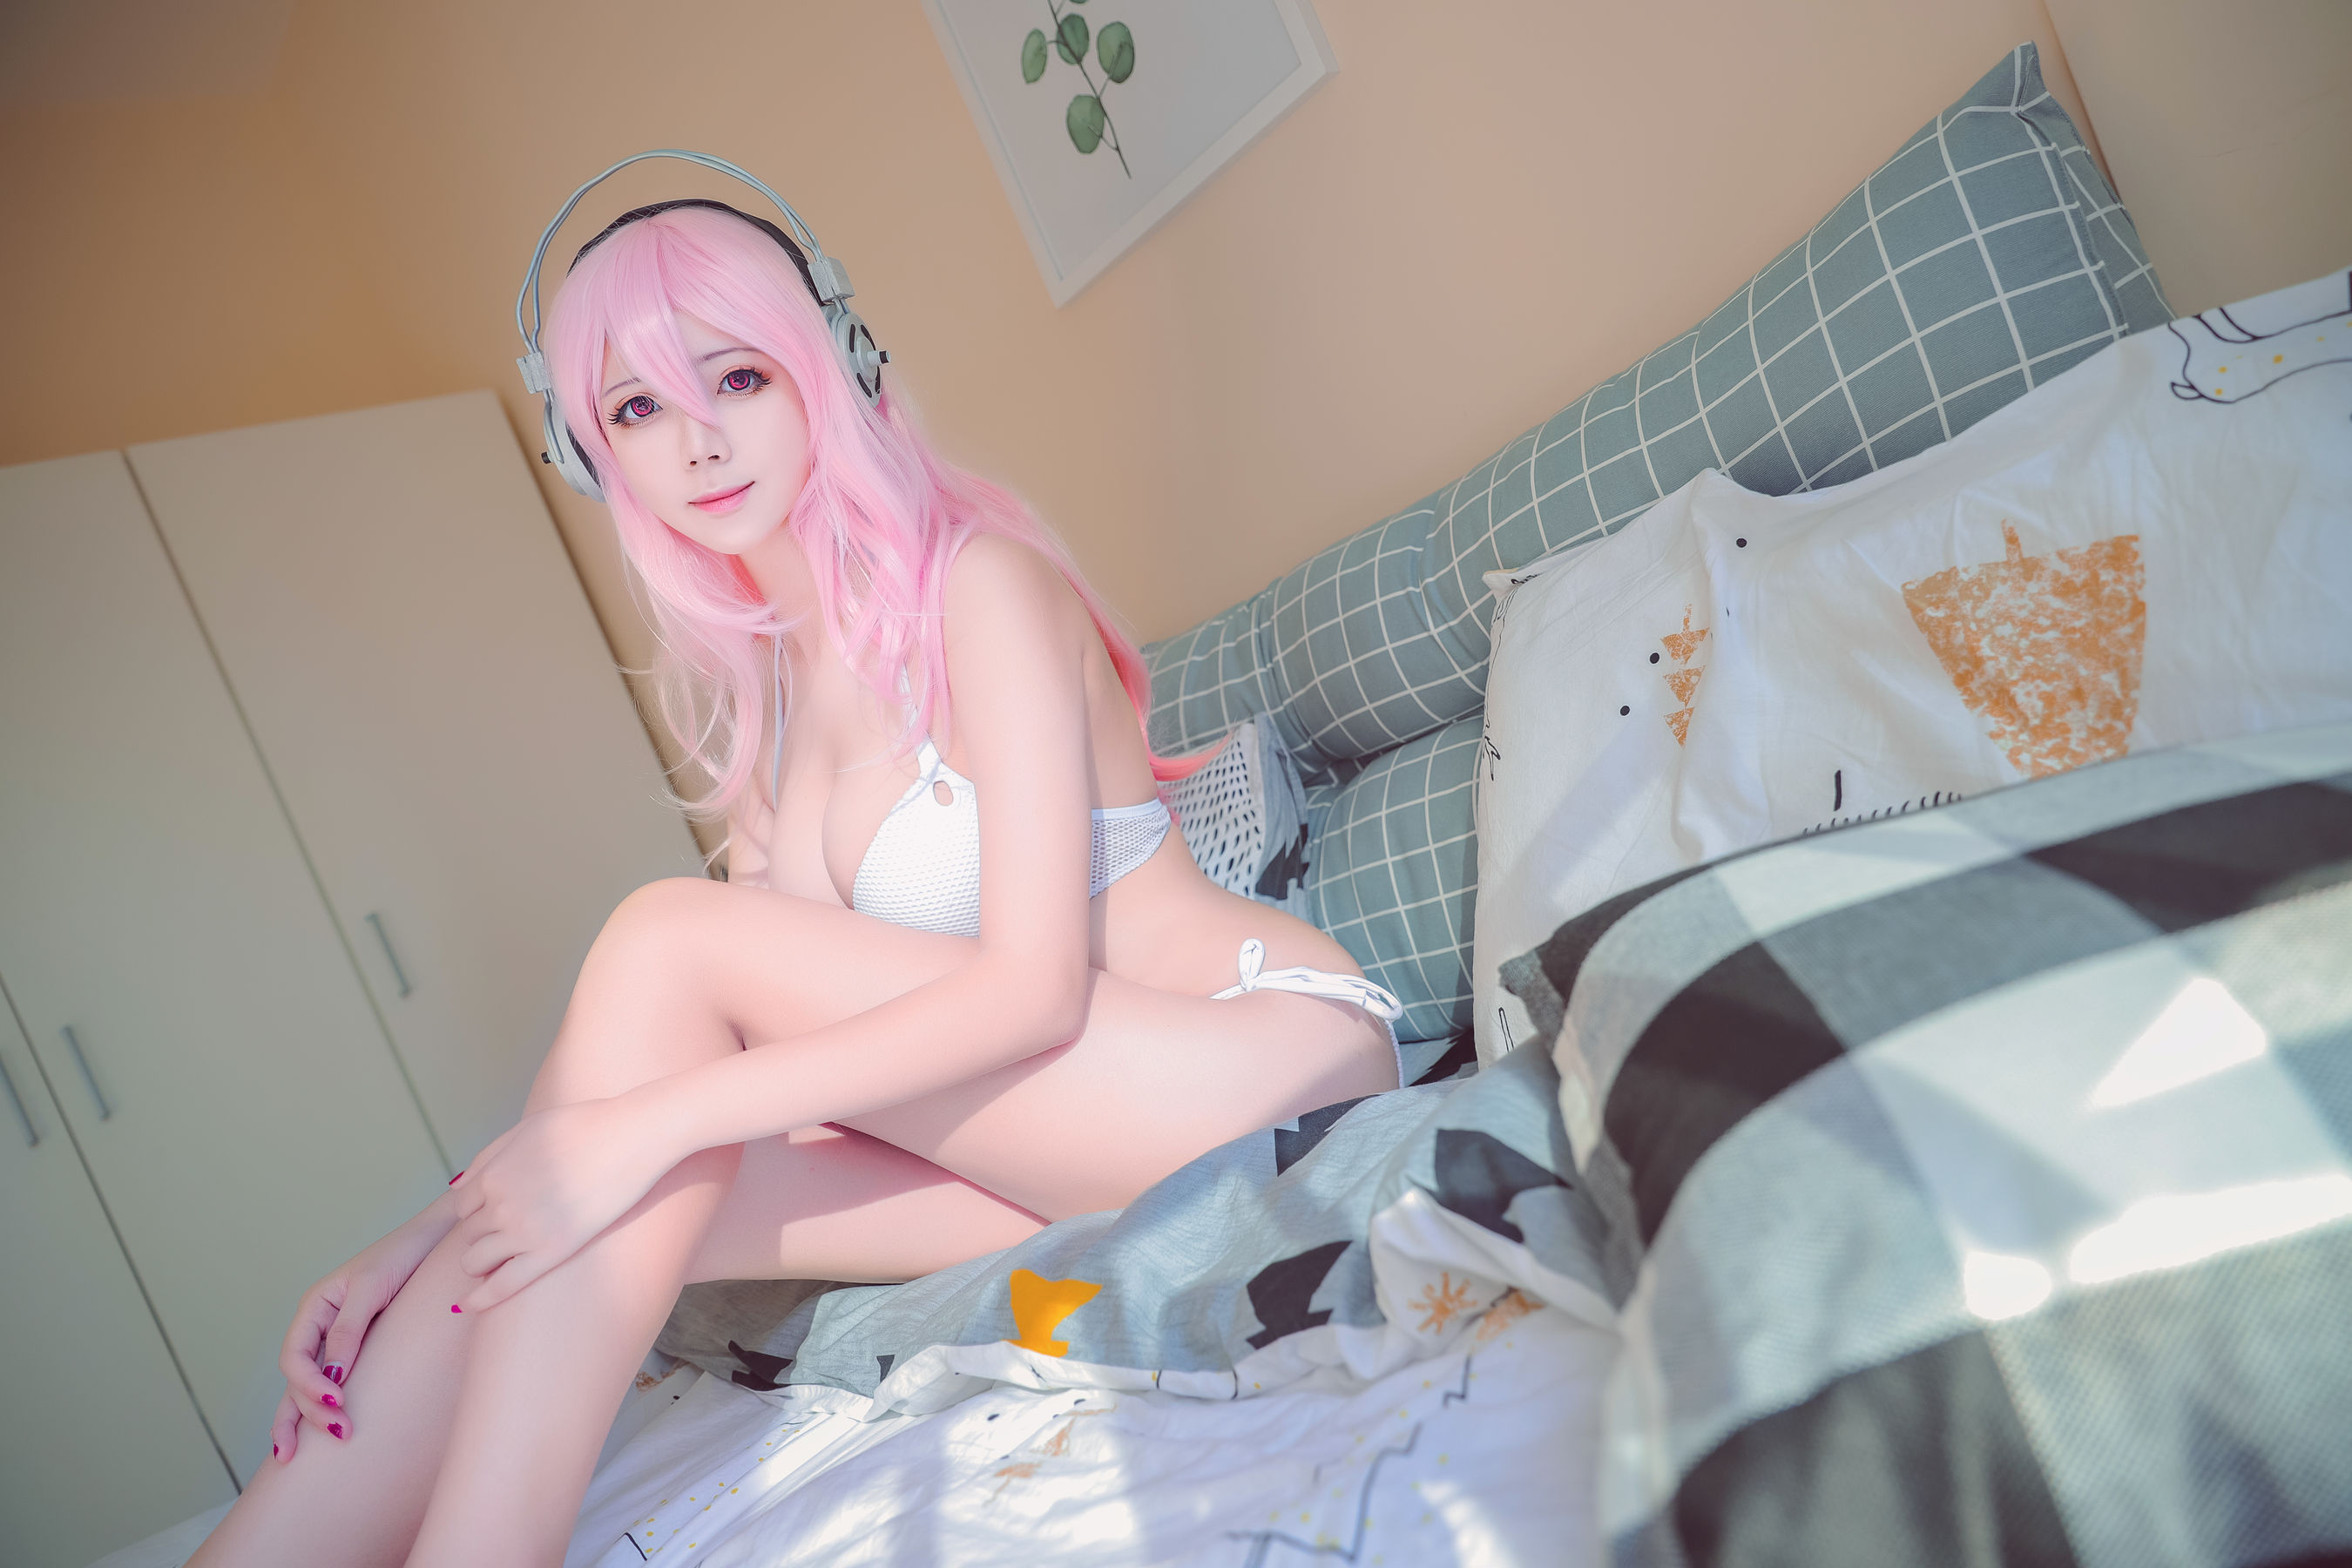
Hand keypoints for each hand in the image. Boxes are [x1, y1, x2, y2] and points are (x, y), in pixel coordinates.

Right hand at [271, 1203, 454, 1461]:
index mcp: (315, 1307)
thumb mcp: (372, 1287)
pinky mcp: (361, 1350)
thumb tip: (332, 1377)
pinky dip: (320, 1408)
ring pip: (305, 1387)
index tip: (338, 1401)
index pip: (294, 1357)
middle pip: (297, 1379)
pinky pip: (331, 1383)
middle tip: (340, 1434)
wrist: (438, 1241)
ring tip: (294, 1459)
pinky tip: (319, 1433)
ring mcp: (337, 1340)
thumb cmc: (405, 1255)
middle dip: (306, 1412)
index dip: (308, 1385)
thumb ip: (349, 1329)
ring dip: (303, 1420)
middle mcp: (320, 1327)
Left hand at [446, 1097, 674, 1311]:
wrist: (630, 1138)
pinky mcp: (551, 1253)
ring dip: (480, 1262)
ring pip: (477, 1260)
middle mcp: (500, 1205)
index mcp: (493, 1175)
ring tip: (494, 1263)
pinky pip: (504, 1284)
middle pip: (469, 1233)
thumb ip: (489, 1156)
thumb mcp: (526, 1128)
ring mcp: (523, 1232)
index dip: (474, 1212)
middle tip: (504, 1233)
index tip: (489, 1215)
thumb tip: (459, 1186)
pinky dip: (481, 1298)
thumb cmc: (584, 1126)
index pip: (460, 1206)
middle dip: (481, 1234)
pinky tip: (468, 1306)